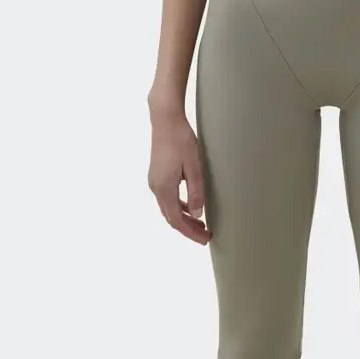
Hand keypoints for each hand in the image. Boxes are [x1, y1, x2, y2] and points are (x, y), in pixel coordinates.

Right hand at [147, 107, 210, 245]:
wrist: (165, 119)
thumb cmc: (181, 140)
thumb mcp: (193, 165)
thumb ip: (196, 191)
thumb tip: (199, 215)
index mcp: (164, 188)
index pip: (177, 220)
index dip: (191, 232)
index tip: (205, 239)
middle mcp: (156, 187)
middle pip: (171, 217)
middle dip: (188, 228)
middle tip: (205, 235)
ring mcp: (154, 181)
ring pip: (168, 208)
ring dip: (184, 217)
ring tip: (201, 223)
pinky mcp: (157, 174)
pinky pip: (167, 197)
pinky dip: (179, 205)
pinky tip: (191, 205)